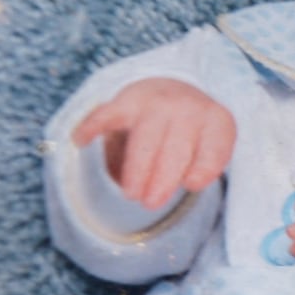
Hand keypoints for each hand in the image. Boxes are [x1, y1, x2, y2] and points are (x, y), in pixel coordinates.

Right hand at [75, 76, 238, 217]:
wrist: (173, 90)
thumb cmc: (193, 132)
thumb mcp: (209, 146)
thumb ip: (202, 164)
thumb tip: (188, 181)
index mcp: (215, 120)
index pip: (215, 144)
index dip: (204, 164)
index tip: (191, 184)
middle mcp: (187, 107)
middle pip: (176, 147)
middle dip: (164, 177)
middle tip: (151, 203)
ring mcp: (155, 103)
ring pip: (145, 137)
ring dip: (137, 168)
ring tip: (131, 194)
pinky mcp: (125, 101)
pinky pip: (107, 114)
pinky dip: (92, 126)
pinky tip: (80, 140)